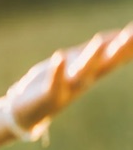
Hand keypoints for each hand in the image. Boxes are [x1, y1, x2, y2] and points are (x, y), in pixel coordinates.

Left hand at [9, 23, 132, 129]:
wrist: (27, 113)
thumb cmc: (53, 84)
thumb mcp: (76, 64)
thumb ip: (96, 52)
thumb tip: (117, 35)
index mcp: (92, 72)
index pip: (116, 57)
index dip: (129, 45)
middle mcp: (85, 80)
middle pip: (107, 63)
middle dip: (121, 49)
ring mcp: (68, 89)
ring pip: (84, 72)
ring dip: (92, 57)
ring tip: (100, 40)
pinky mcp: (50, 96)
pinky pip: (55, 83)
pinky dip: (58, 71)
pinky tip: (59, 57)